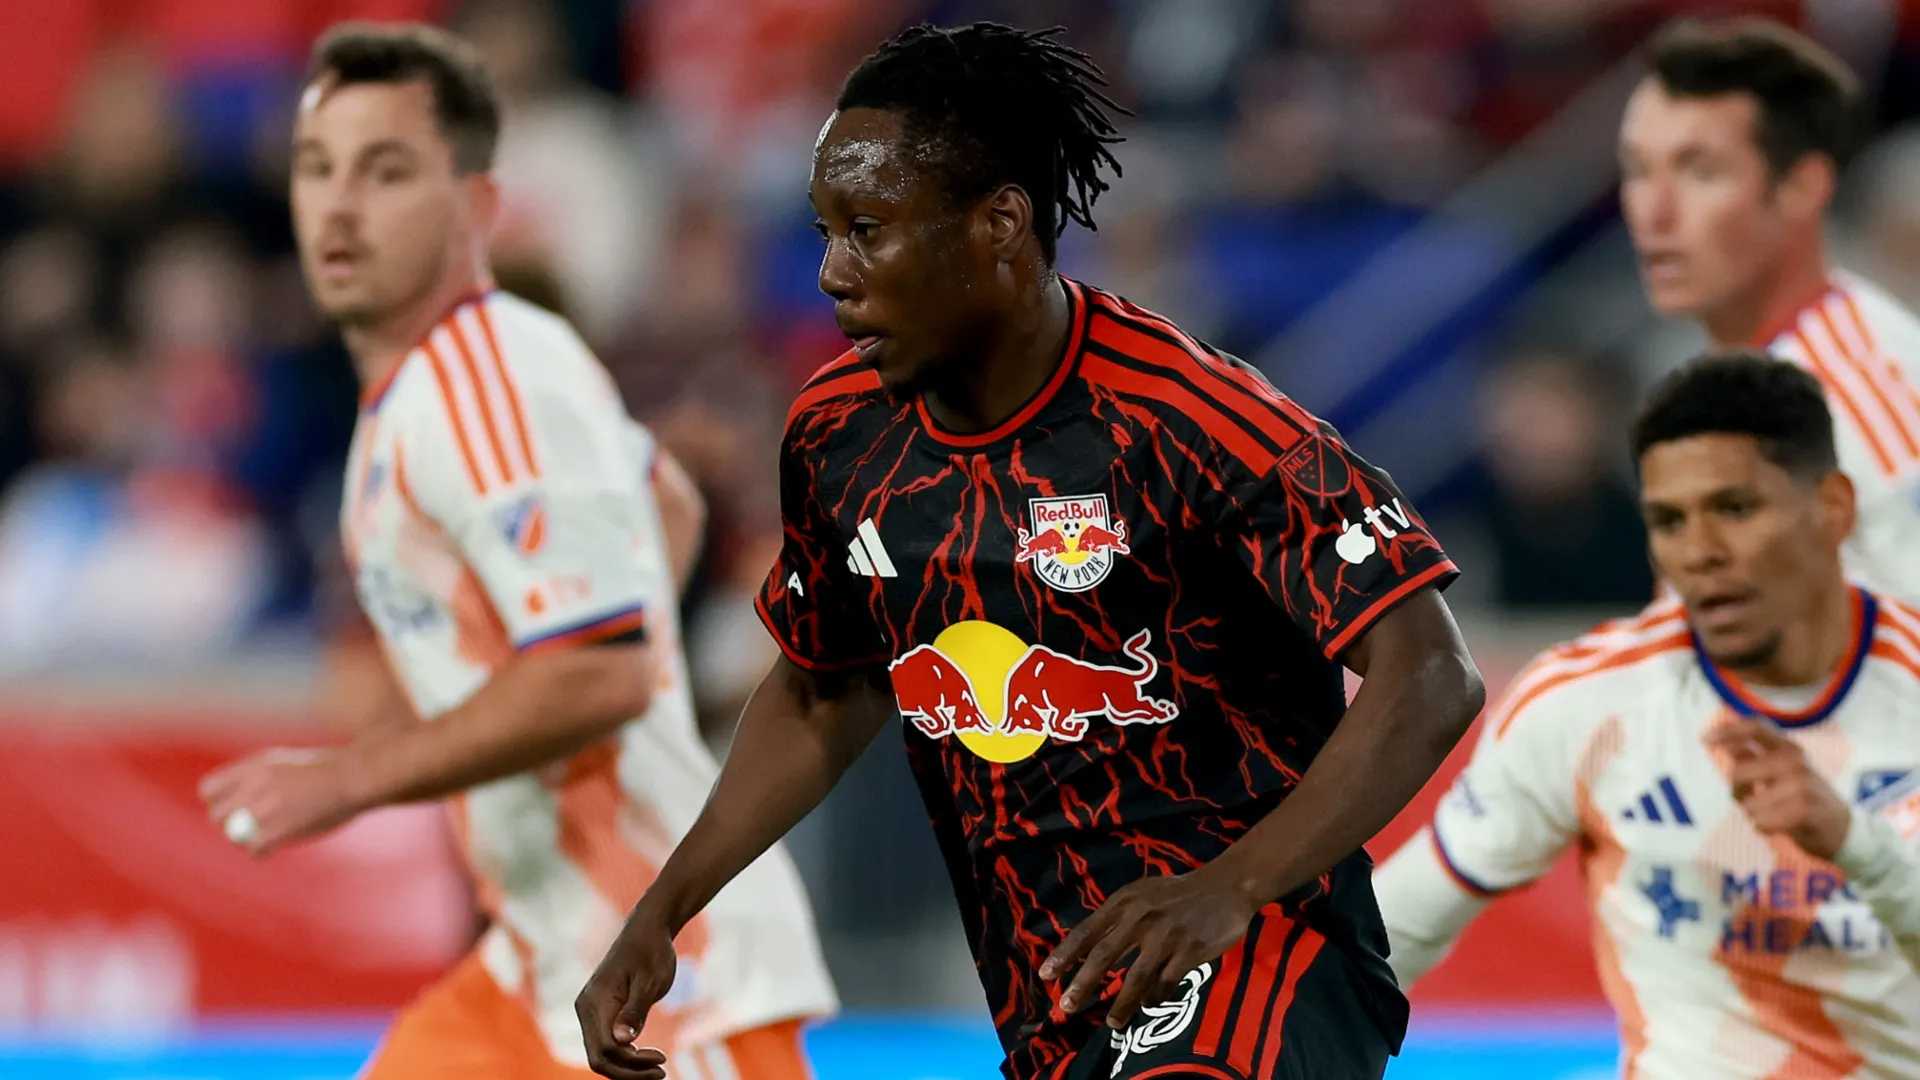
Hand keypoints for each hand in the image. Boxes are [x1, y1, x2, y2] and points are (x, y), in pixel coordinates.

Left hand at [199, 747, 367, 856]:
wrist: (354, 776)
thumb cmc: (328, 771)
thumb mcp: (286, 763)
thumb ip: (259, 780)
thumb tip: (237, 801)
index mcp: (254, 766)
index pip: (209, 790)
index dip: (218, 802)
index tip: (232, 808)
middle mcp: (253, 786)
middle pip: (217, 815)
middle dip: (229, 823)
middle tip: (248, 828)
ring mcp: (263, 808)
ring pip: (233, 836)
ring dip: (246, 839)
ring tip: (268, 836)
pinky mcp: (277, 830)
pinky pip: (254, 848)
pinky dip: (261, 851)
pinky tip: (275, 846)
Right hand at [575, 905, 675, 1079]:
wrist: (648, 929)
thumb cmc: (651, 951)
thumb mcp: (649, 981)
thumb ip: (635, 1011)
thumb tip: (621, 1042)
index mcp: (594, 1003)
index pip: (605, 1049)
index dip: (631, 1062)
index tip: (662, 1059)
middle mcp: (587, 1010)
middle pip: (599, 1058)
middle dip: (629, 1072)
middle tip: (662, 1074)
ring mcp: (593, 1013)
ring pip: (602, 1054)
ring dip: (628, 1068)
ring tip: (659, 1070)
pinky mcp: (603, 1014)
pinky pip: (609, 1044)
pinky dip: (627, 1056)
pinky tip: (648, 1059)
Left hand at [1040, 866, 1261, 1030]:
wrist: (1225, 887)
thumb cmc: (1178, 893)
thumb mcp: (1141, 893)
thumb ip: (1117, 916)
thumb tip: (1090, 946)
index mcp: (1125, 902)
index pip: (1086, 931)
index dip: (1065, 955)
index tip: (1046, 976)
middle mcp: (1140, 918)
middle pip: (1103, 956)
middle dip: (1083, 984)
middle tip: (1067, 1006)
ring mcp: (1165, 936)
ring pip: (1135, 977)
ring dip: (1121, 1004)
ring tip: (1112, 1023)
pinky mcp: (1188, 951)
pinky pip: (1165, 983)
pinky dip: (1154, 998)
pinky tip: (1149, 1005)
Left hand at [1705, 719, 1851, 859]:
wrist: (1845, 830)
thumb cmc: (1806, 800)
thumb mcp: (1783, 773)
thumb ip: (1756, 758)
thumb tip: (1728, 744)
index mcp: (1789, 749)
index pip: (1756, 727)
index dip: (1728, 731)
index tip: (1705, 740)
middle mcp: (1795, 761)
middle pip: (1738, 772)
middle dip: (1737, 793)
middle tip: (1752, 802)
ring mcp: (1801, 784)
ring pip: (1748, 803)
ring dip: (1753, 814)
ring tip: (1773, 816)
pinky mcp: (1804, 810)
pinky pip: (1761, 821)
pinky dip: (1763, 828)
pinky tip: (1779, 827)